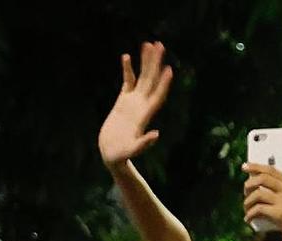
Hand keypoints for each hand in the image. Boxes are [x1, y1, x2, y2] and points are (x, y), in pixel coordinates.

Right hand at [97, 40, 173, 165]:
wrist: (111, 154)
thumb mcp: (131, 151)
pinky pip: (127, 81)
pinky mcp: (123, 101)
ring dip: (145, 61)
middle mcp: (141, 105)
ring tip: (148, 44)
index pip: (157, 96)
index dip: (163, 84)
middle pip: (152, 80)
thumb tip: (156, 134)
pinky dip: (128, 69)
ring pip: (142, 77)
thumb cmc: (121, 155)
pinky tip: (127, 56)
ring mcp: (133, 102)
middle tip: (160, 45)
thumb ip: (143, 144)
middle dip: (155, 63)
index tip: (169, 69)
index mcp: (145, 115)